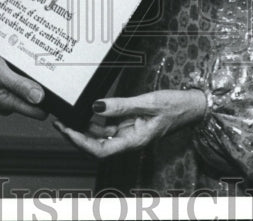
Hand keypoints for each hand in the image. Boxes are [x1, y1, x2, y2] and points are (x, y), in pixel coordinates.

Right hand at [0, 48, 46, 118]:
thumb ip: (19, 85)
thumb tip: (39, 97)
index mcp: (9, 102)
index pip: (38, 112)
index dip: (50, 102)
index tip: (58, 89)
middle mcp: (9, 102)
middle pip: (36, 100)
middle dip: (43, 87)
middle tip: (47, 70)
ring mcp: (6, 95)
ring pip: (28, 90)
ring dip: (33, 79)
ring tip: (34, 64)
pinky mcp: (4, 87)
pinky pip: (20, 84)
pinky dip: (24, 75)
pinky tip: (23, 64)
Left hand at [53, 89, 206, 157]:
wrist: (193, 106)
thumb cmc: (176, 106)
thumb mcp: (148, 102)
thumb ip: (122, 105)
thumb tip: (96, 106)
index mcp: (134, 141)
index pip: (100, 151)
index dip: (80, 143)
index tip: (66, 130)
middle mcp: (129, 141)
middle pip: (97, 145)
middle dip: (76, 135)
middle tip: (60, 121)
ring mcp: (130, 133)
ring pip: (101, 135)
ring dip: (85, 127)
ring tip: (70, 115)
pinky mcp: (131, 125)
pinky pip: (110, 126)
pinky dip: (98, 119)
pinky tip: (90, 110)